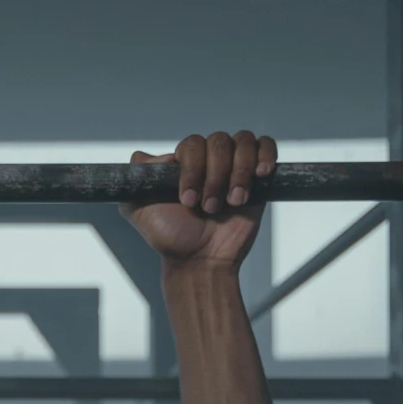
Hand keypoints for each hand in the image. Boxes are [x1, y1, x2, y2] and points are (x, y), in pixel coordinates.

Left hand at [120, 131, 275, 267]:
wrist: (202, 261)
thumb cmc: (172, 238)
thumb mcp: (139, 210)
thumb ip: (137, 179)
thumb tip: (145, 156)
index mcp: (183, 164)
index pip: (192, 145)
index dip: (193, 169)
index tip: (188, 200)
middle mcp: (209, 161)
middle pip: (219, 142)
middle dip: (215, 176)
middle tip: (209, 207)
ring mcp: (234, 166)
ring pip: (242, 142)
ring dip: (238, 172)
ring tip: (233, 202)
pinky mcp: (258, 176)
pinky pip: (266, 146)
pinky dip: (265, 155)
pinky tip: (260, 175)